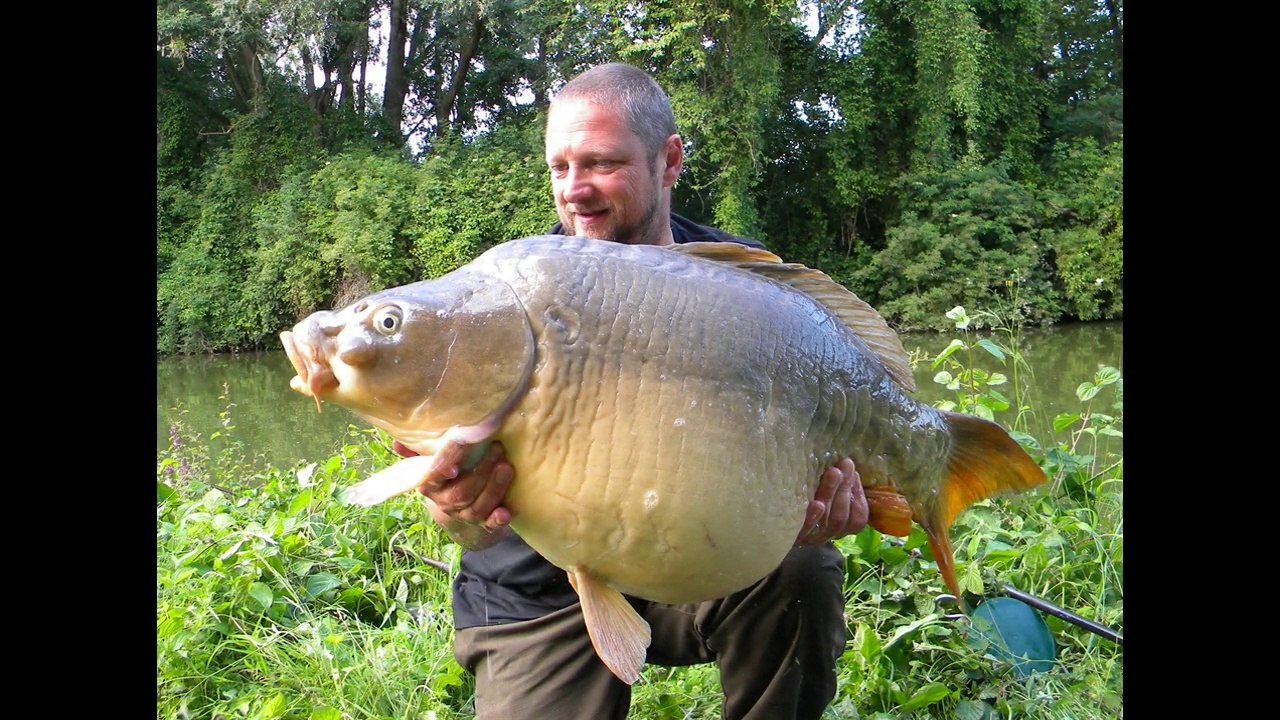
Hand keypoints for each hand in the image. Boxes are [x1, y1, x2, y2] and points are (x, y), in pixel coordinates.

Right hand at [394, 439, 513, 549]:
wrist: (461, 506)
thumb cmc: (448, 475)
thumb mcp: (431, 462)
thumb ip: (416, 451)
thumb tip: (396, 442)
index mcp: (432, 486)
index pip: (435, 479)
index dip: (443, 473)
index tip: (453, 466)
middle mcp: (447, 503)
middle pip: (462, 493)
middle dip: (481, 472)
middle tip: (497, 449)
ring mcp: (466, 515)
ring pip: (478, 507)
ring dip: (494, 488)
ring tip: (507, 467)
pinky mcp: (485, 523)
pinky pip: (490, 525)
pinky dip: (498, 519)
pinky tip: (506, 513)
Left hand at [795, 457, 867, 546]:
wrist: (763, 516)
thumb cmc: (797, 496)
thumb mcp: (818, 489)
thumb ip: (834, 483)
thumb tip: (847, 463)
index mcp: (836, 525)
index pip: (856, 519)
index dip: (858, 497)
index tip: (855, 474)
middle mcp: (825, 534)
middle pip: (841, 517)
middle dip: (845, 489)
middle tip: (845, 465)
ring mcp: (809, 538)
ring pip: (829, 522)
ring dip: (832, 494)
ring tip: (833, 472)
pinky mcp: (792, 538)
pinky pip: (805, 530)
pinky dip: (813, 517)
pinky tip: (816, 503)